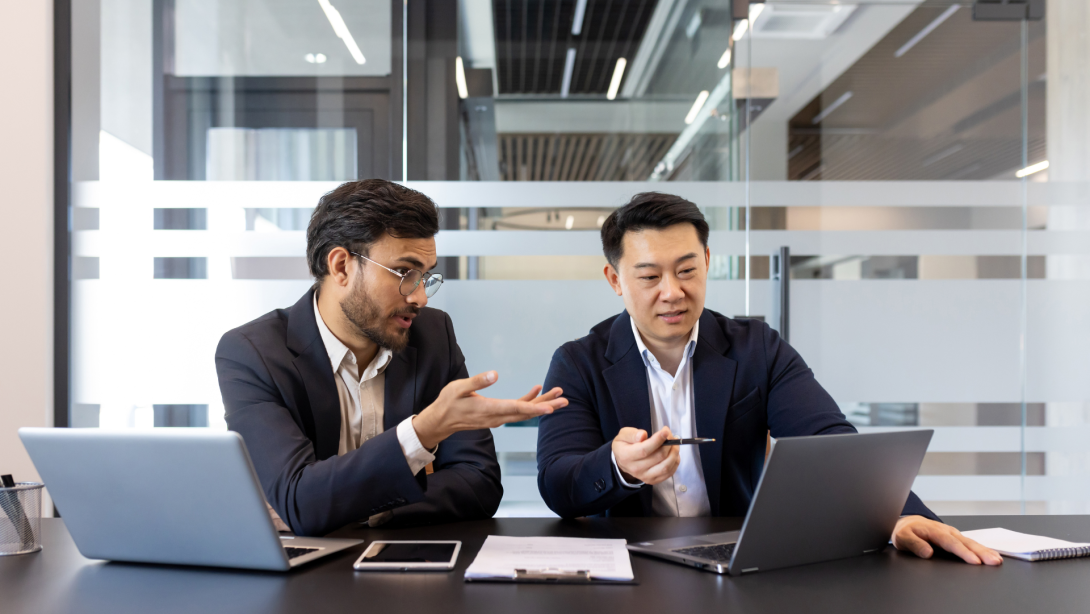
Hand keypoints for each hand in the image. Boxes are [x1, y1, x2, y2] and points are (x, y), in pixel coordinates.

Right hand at [412, 371, 567, 448]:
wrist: (440, 421)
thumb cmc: (448, 403)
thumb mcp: (458, 388)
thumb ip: (477, 381)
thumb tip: (495, 374)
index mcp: (489, 409)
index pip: (516, 409)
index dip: (535, 407)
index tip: (551, 407)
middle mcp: (497, 417)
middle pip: (526, 412)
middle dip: (547, 406)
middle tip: (565, 401)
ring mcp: (498, 418)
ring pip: (524, 412)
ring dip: (542, 404)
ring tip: (559, 396)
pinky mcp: (496, 416)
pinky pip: (516, 410)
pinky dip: (528, 401)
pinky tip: (536, 390)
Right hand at [611, 426, 679, 484]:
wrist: (622, 461)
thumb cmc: (624, 446)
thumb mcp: (623, 435)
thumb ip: (632, 434)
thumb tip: (642, 435)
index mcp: (626, 456)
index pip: (645, 450)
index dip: (657, 440)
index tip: (665, 431)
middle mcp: (636, 469)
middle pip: (658, 457)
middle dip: (668, 444)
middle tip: (670, 434)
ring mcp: (645, 477)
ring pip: (666, 467)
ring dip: (674, 453)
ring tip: (674, 443)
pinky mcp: (653, 480)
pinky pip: (669, 473)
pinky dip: (675, 462)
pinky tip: (673, 453)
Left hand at [892, 516, 1002, 564]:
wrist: (907, 522)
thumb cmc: (906, 532)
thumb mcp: (903, 538)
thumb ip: (914, 545)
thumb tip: (927, 553)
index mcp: (934, 531)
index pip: (951, 543)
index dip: (963, 552)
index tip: (975, 561)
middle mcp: (946, 531)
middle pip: (966, 542)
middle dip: (981, 552)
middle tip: (993, 562)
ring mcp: (953, 533)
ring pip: (971, 542)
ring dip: (985, 551)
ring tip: (996, 560)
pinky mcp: (956, 537)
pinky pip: (971, 543)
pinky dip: (982, 549)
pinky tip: (992, 555)